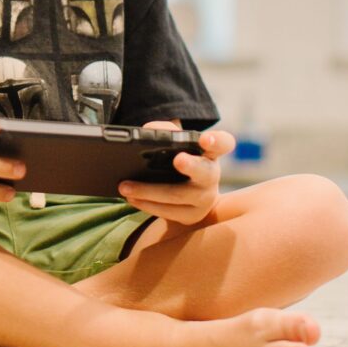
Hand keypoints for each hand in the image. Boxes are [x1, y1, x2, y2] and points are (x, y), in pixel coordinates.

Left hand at [116, 121, 234, 226]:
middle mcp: (211, 175)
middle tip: (178, 159)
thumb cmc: (178, 159)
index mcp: (210, 152)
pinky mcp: (191, 216)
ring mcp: (204, 199)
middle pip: (204, 172)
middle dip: (191, 165)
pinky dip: (146, 205)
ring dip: (148, 191)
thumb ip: (163, 131)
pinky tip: (130, 198)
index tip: (205, 138)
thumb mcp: (175, 144)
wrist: (190, 194)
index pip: (223, 143)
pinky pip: (168, 213)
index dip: (217, 140)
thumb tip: (147, 130)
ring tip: (124, 186)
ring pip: (177, 195)